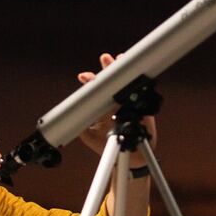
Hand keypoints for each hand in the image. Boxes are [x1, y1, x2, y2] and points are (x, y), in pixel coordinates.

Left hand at [76, 53, 157, 167]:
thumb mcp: (89, 137)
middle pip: (111, 80)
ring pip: (126, 82)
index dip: (90, 81)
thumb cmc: (108, 144)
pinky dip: (138, 82)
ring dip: (124, 70)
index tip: (84, 77)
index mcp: (101, 104)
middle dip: (107, 67)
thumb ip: (81, 127)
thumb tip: (72, 118)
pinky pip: (141, 92)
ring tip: (119, 59)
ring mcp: (129, 102)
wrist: (130, 157)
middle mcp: (114, 100)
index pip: (95, 89)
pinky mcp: (142, 107)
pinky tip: (135, 74)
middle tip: (105, 58)